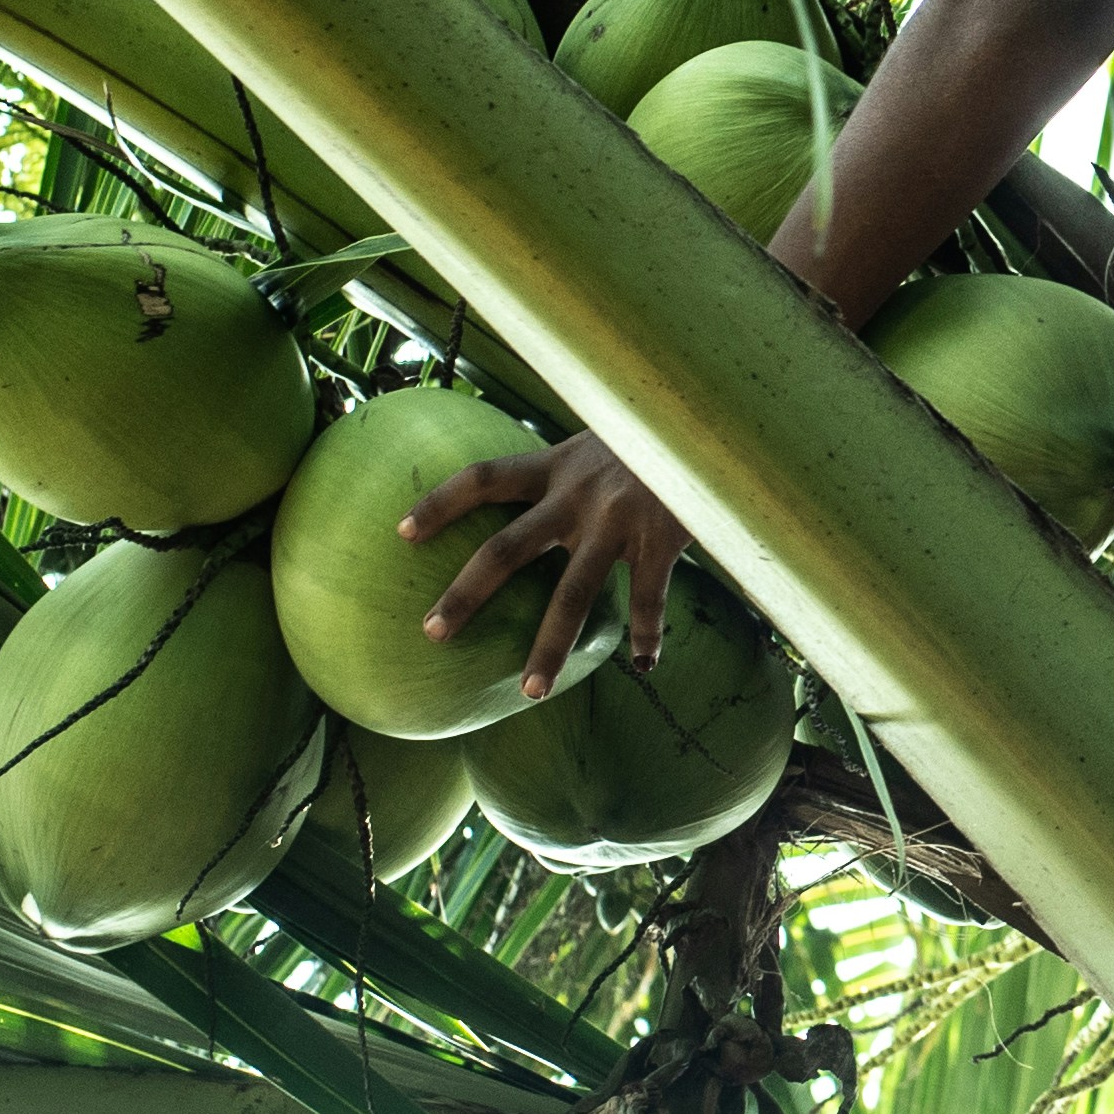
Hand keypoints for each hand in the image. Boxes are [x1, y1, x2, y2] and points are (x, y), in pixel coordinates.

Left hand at [406, 429, 679, 694]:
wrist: (712, 422)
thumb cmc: (653, 435)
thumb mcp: (600, 439)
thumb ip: (572, 470)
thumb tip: (543, 497)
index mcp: (558, 465)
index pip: (484, 477)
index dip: (441, 502)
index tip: (401, 532)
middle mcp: (579, 494)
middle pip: (507, 547)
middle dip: (466, 593)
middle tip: (432, 633)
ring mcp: (618, 520)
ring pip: (573, 593)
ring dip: (550, 646)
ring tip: (532, 691)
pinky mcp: (662, 540)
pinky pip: (648, 599)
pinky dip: (646, 635)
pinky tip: (643, 664)